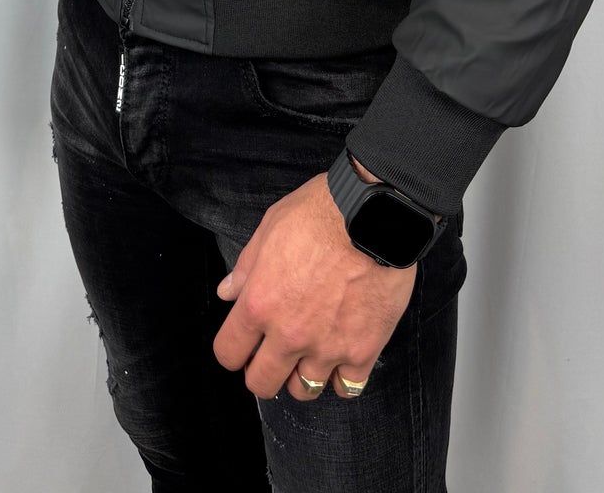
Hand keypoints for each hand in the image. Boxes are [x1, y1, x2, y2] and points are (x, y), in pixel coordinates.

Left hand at [211, 163, 415, 400]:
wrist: (376, 215)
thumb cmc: (320, 213)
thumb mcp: (270, 227)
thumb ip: (246, 267)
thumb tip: (227, 293)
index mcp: (259, 303)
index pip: (228, 353)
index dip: (234, 350)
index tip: (244, 344)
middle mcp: (289, 334)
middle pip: (262, 384)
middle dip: (263, 372)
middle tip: (274, 355)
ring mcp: (327, 347)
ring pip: (304, 391)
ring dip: (303, 375)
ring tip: (311, 354)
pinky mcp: (363, 350)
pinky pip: (347, 387)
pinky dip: (343, 377)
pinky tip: (343, 357)